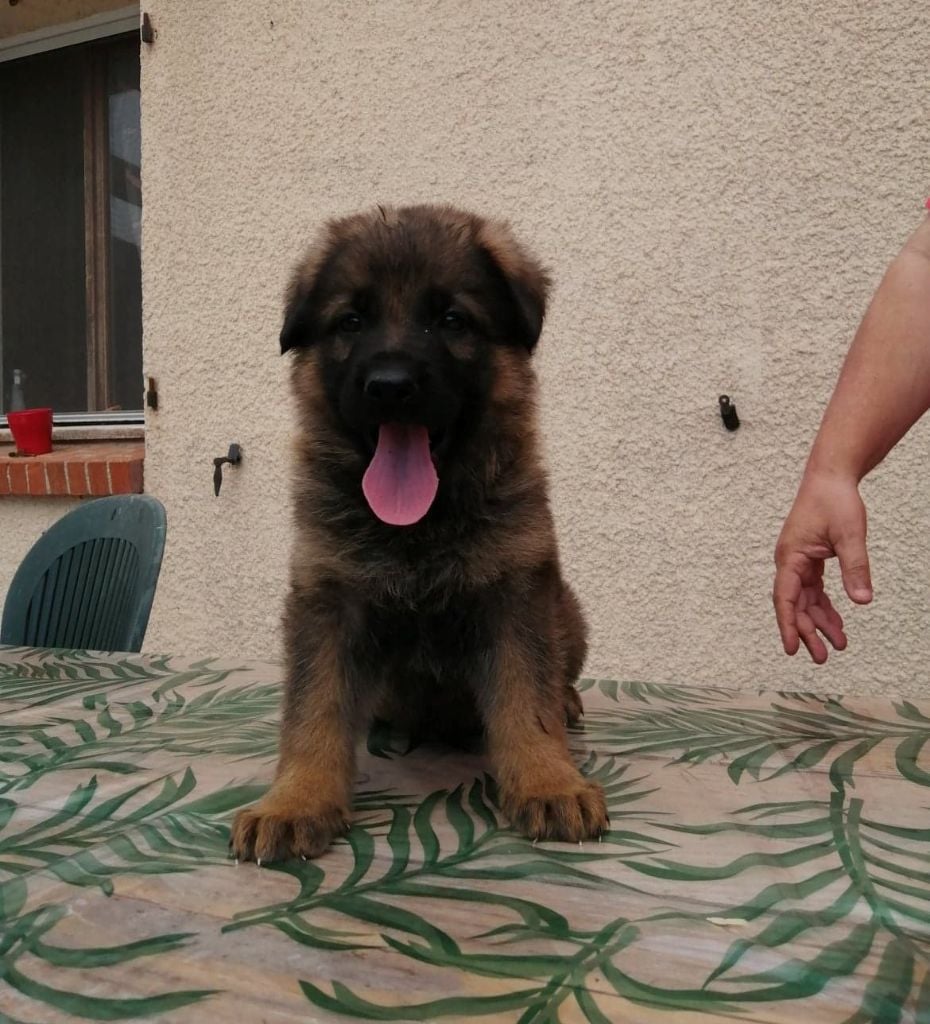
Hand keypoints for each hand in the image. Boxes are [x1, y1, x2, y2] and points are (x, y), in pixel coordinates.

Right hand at [773, 471, 873, 662]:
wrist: (831, 477)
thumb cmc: (835, 501)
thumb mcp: (850, 535)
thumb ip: (855, 568)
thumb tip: (863, 602)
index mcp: (791, 557)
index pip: (786, 598)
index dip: (788, 625)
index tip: (792, 649)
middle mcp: (790, 562)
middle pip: (795, 605)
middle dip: (808, 631)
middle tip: (823, 658)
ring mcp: (798, 561)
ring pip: (806, 600)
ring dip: (819, 622)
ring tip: (839, 644)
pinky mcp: (809, 558)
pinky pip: (814, 589)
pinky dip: (825, 606)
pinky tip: (837, 621)